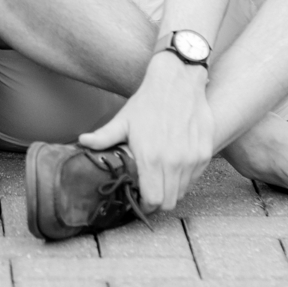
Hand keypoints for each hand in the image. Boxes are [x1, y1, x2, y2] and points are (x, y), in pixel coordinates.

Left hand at [78, 55, 213, 211]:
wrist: (178, 80)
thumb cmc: (149, 100)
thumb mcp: (123, 120)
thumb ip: (103, 137)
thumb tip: (82, 142)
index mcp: (151, 158)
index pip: (153, 201)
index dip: (146, 205)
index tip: (140, 199)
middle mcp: (174, 162)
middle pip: (170, 202)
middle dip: (158, 201)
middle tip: (150, 190)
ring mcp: (192, 158)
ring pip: (184, 191)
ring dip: (172, 189)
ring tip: (161, 176)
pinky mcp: (205, 152)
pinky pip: (195, 177)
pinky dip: (186, 177)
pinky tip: (175, 164)